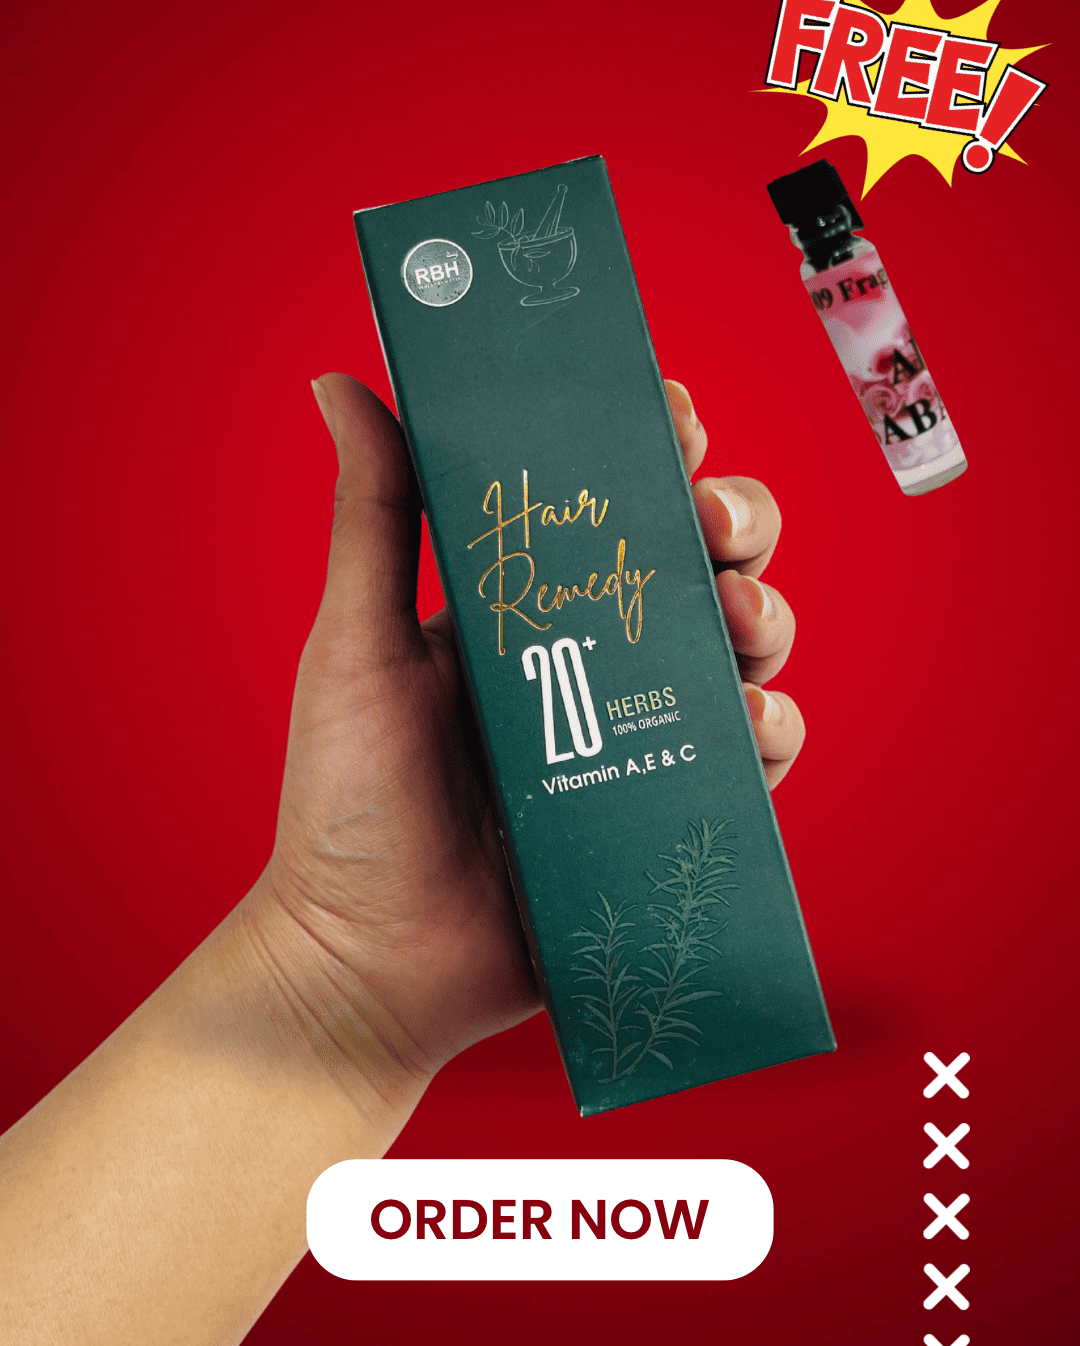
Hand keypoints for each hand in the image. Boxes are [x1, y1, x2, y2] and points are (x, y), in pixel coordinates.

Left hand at [244, 373, 805, 1101]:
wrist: (373, 963)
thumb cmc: (349, 801)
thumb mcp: (358, 643)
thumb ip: (372, 515)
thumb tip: (340, 382)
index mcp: (528, 603)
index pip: (610, 499)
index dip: (657, 447)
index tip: (671, 414)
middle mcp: (594, 657)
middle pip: (700, 559)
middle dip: (735, 520)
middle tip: (712, 523)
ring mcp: (638, 734)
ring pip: (744, 646)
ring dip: (765, 614)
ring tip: (736, 621)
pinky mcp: (669, 813)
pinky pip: (753, 762)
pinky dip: (773, 731)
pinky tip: (748, 726)